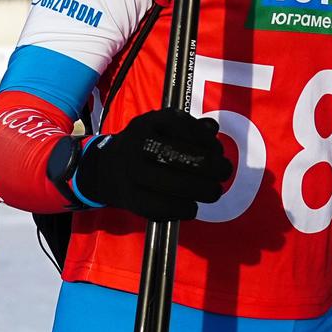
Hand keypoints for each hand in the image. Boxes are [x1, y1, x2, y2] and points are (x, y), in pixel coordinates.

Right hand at [74, 107, 231, 220]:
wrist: (107, 168)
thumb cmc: (146, 144)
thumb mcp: (164, 126)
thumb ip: (190, 127)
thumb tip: (212, 128)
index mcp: (149, 122)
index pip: (182, 126)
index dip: (205, 140)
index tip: (218, 150)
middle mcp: (138, 144)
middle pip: (177, 155)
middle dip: (208, 166)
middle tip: (225, 173)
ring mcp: (132, 172)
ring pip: (169, 182)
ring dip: (199, 189)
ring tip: (214, 192)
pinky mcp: (130, 198)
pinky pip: (158, 206)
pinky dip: (181, 209)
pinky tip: (192, 208)